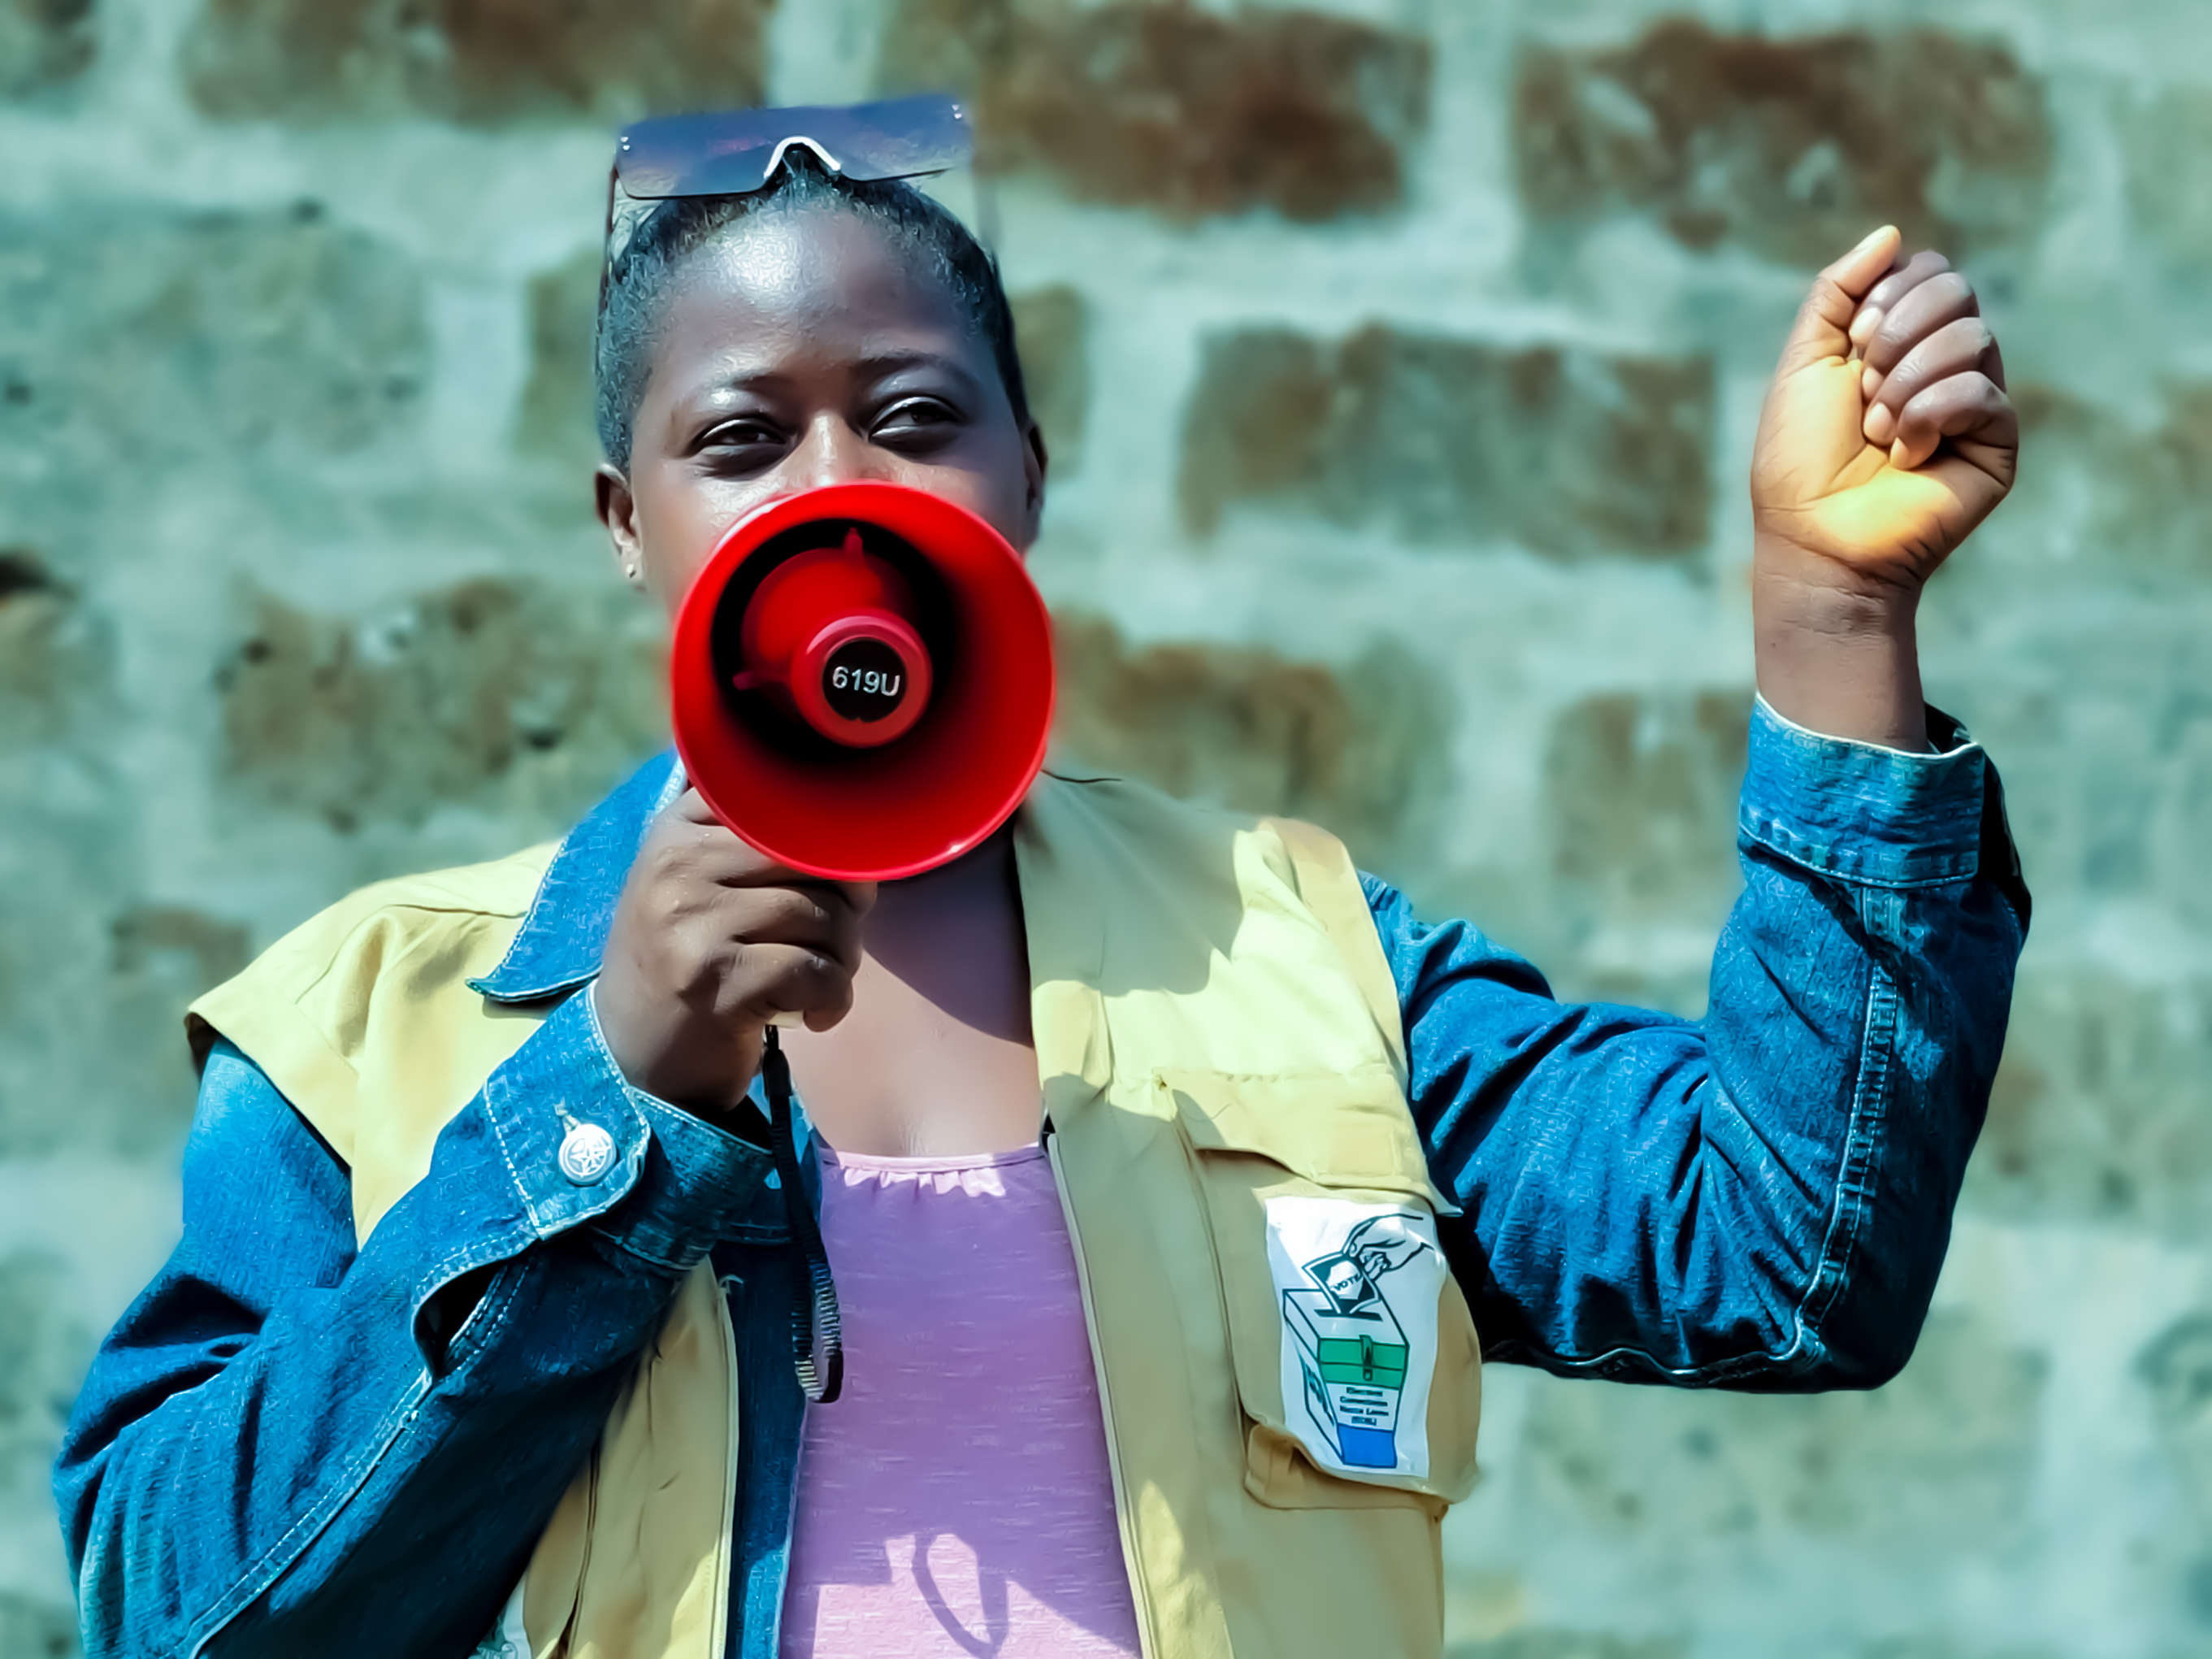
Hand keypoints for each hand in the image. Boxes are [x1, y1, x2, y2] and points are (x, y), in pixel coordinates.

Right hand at [595, 790, 875, 1117]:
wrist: (630, 1056)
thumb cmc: (684, 962)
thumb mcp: (696, 884)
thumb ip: (754, 845)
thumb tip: (856, 839)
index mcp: (677, 831)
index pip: (784, 810)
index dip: (829, 849)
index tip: (830, 887)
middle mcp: (677, 867)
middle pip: (813, 860)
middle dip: (849, 906)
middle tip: (834, 945)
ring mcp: (693, 923)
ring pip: (822, 916)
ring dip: (844, 958)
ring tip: (823, 981)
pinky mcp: (716, 981)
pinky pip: (814, 972)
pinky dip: (834, 998)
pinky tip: (818, 1014)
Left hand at [1747, 227, 2018, 749]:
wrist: (1816, 538)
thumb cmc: (1800, 460)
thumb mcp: (1804, 361)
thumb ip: (1836, 291)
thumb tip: (1890, 234)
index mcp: (1898, 340)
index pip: (1927, 270)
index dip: (1888, 298)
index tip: (1853, 348)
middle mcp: (1942, 362)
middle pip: (1956, 289)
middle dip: (1896, 335)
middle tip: (1864, 391)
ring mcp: (1974, 400)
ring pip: (1971, 334)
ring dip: (1906, 382)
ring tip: (1879, 432)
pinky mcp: (1997, 439)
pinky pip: (1982, 388)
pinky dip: (1931, 414)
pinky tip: (1907, 453)